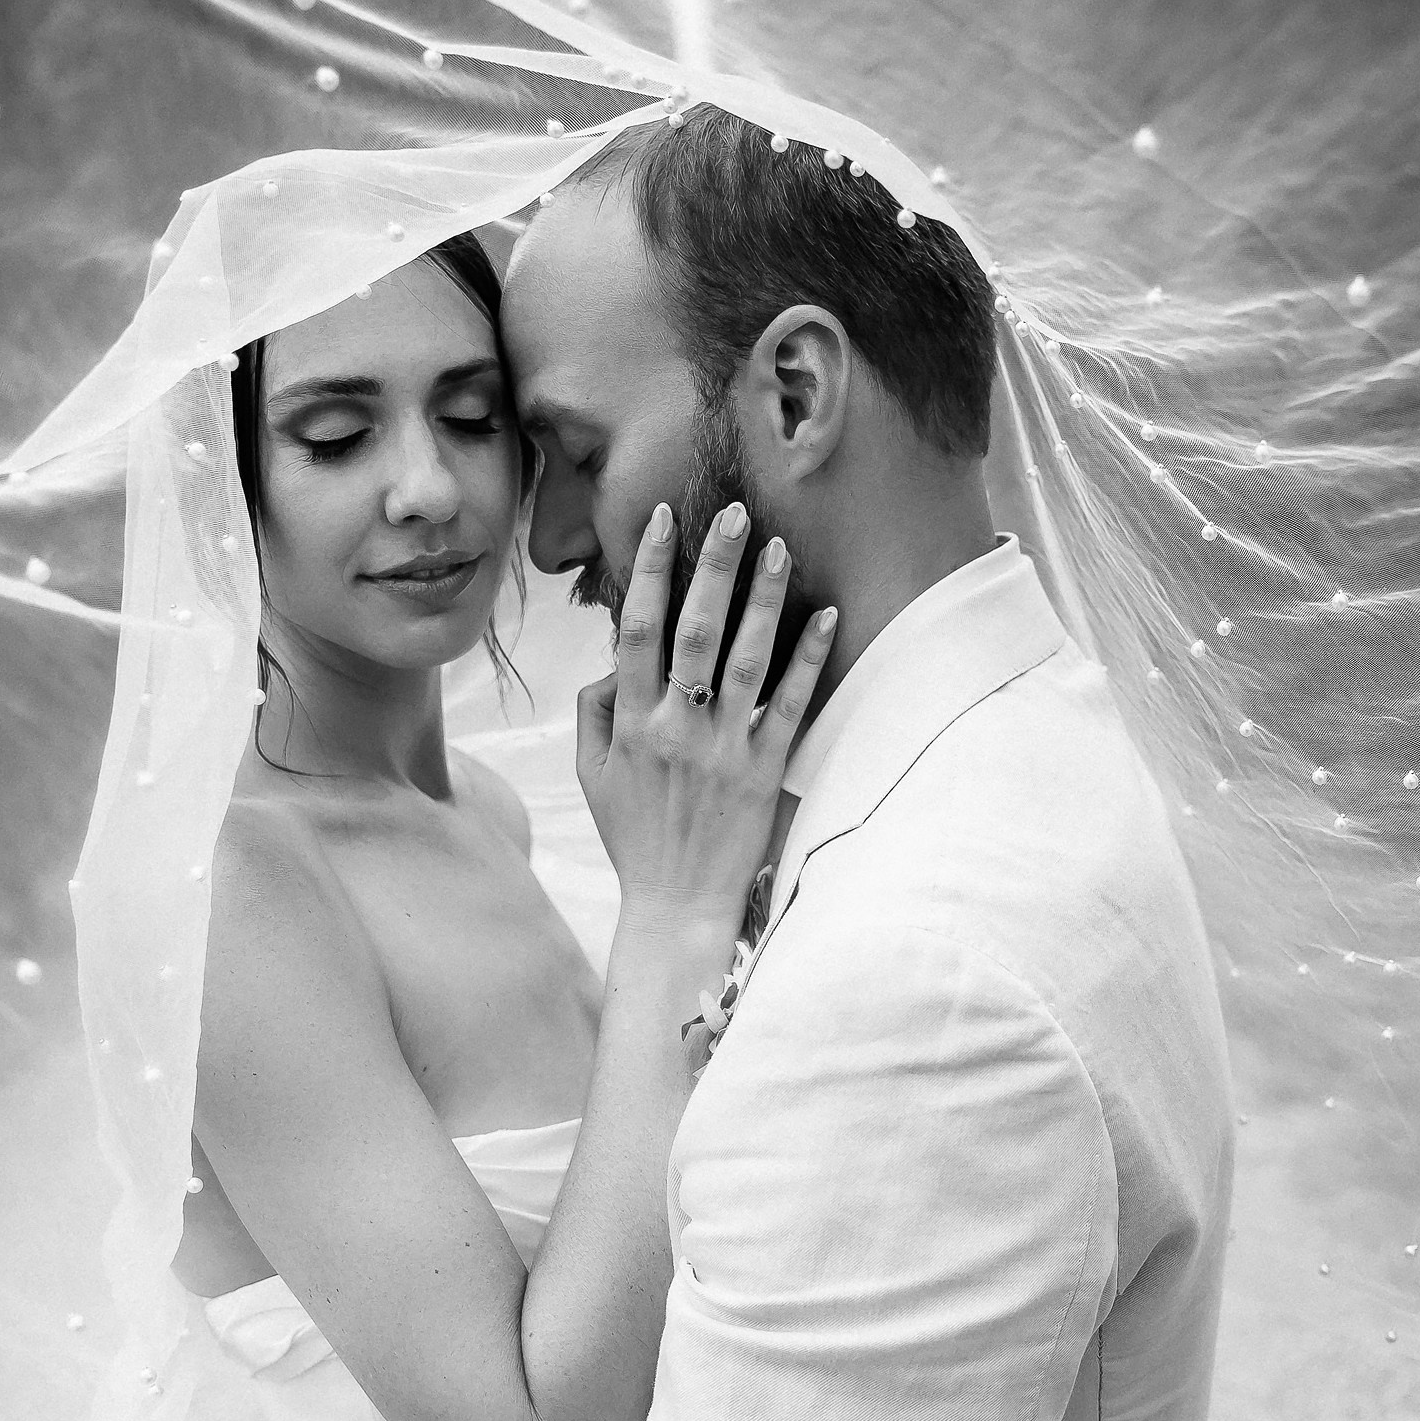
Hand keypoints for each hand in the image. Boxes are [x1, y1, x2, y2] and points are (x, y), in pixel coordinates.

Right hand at [577, 501, 835, 942]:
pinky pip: (790, 705)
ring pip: (743, 659)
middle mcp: (674, 728)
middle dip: (712, 566)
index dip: (651, 571)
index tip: (665, 521)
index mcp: (630, 723)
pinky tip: (826, 616)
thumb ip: (594, 712)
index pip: (637, 629)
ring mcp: (721, 749)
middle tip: (733, 513)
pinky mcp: (764, 772)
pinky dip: (808, 659)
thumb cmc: (635, 838)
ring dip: (763, 599)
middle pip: (692, 630)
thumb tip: (613, 661)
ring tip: (780, 548)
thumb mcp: (593, 776)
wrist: (676, 908)